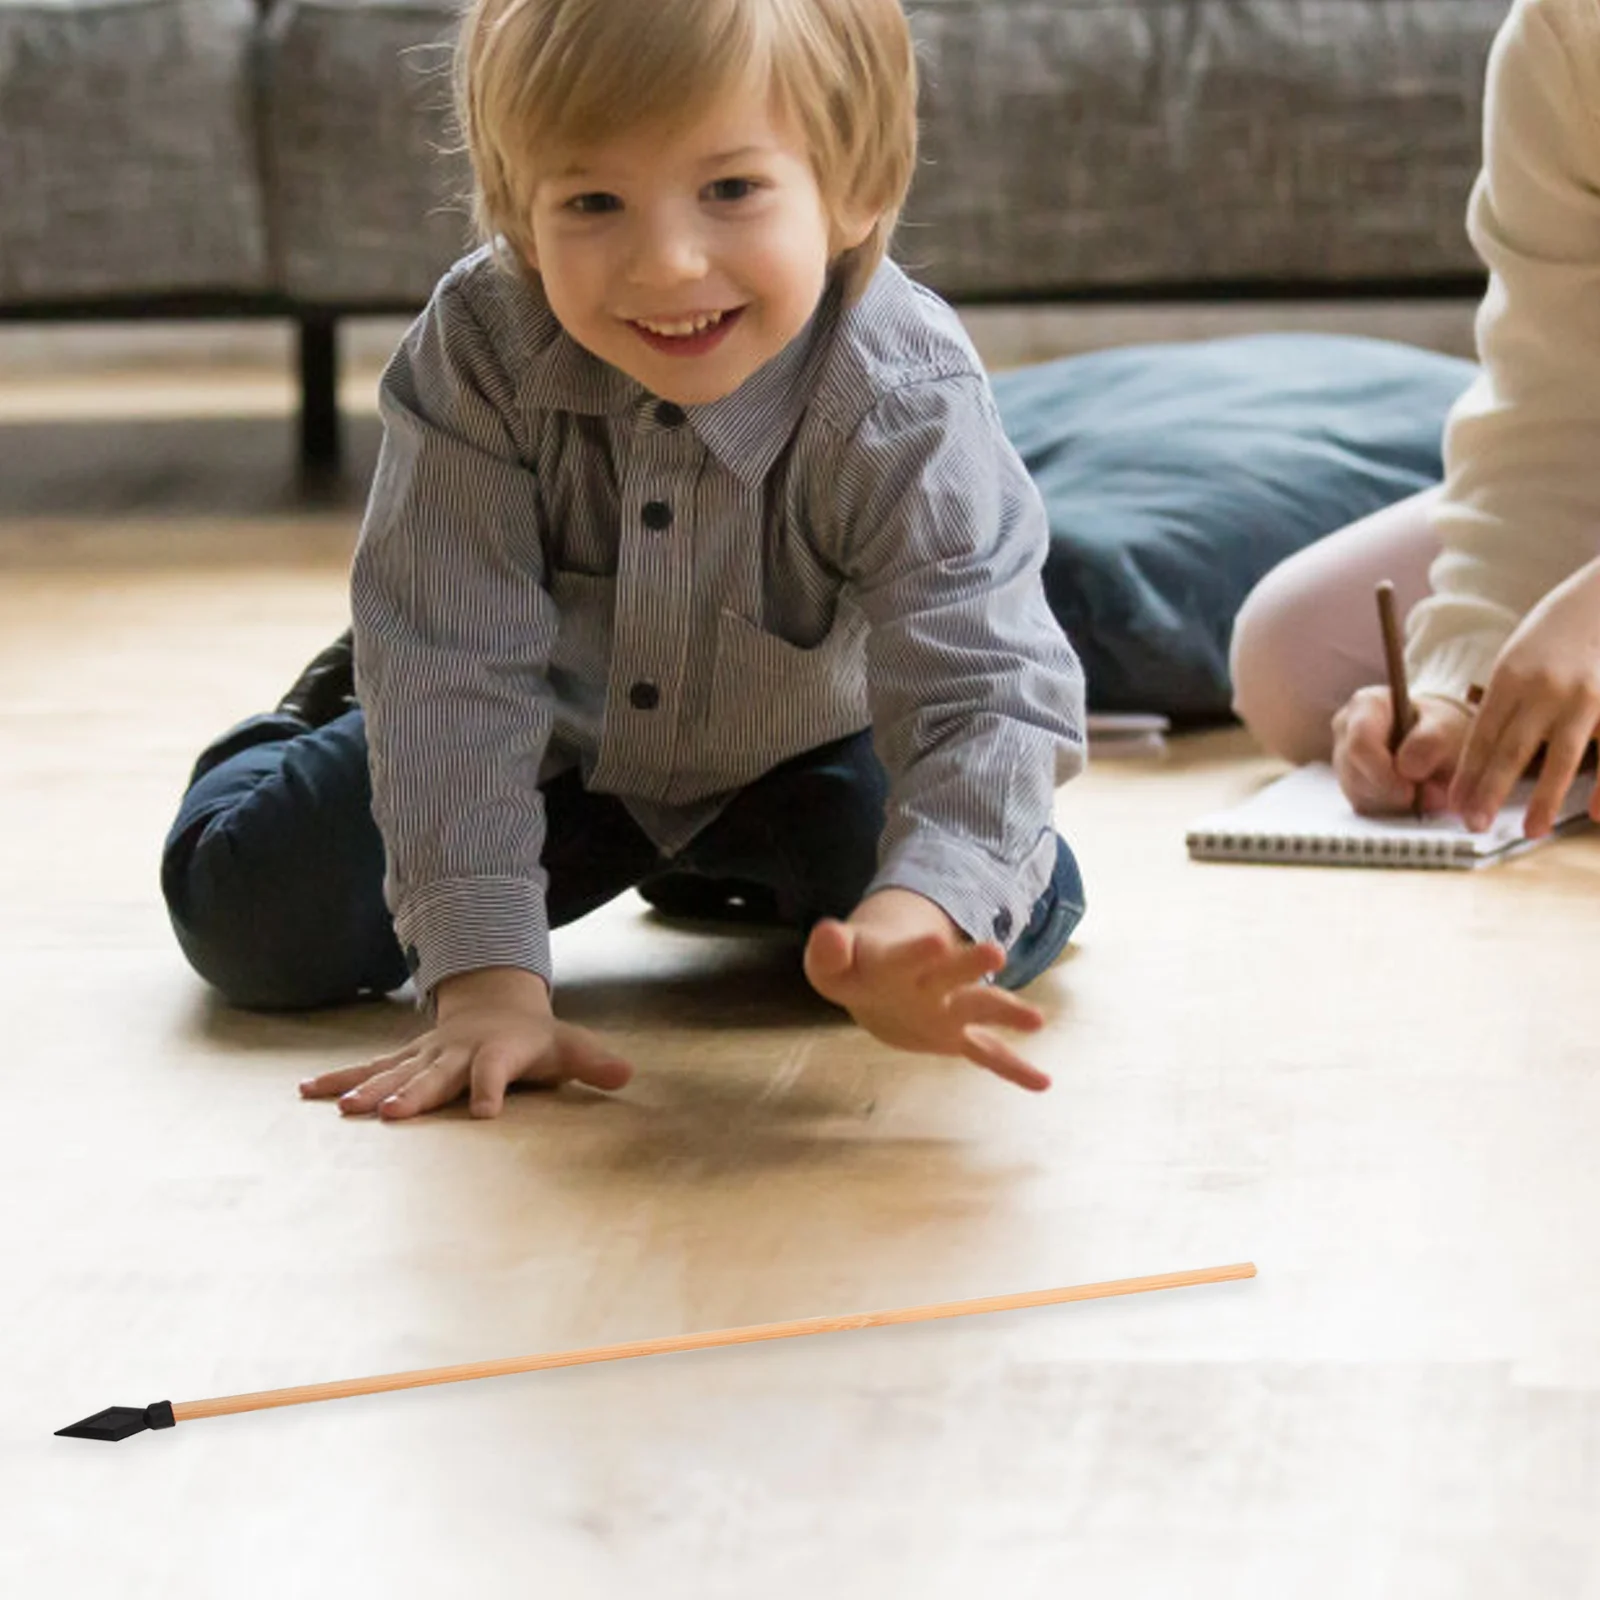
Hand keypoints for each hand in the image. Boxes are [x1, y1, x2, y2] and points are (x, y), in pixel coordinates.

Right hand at [299, 967, 631, 1119]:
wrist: (495, 1006)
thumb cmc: (536, 1038)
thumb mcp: (569, 1047)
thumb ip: (594, 1061)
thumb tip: (627, 1073)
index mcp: (497, 1052)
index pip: (495, 1073)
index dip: (492, 1090)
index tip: (488, 1113)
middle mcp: (455, 1053)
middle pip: (435, 1077)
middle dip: (413, 1095)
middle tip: (390, 1115)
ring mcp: (425, 1057)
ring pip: (393, 1074)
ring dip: (367, 1091)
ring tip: (342, 1111)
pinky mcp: (404, 1061)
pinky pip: (367, 1071)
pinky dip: (338, 1080)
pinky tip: (306, 1094)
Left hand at [802, 891, 1048, 1090]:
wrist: (878, 978)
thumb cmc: (854, 969)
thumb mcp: (831, 965)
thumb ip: (829, 951)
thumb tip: (827, 933)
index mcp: (897, 962)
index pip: (904, 956)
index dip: (916, 950)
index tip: (936, 941)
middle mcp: (930, 982)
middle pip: (952, 973)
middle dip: (970, 964)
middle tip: (996, 953)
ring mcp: (948, 1009)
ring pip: (979, 1007)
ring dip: (1005, 1012)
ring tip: (1036, 1021)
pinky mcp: (955, 1037)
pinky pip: (987, 1054)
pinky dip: (1013, 1069)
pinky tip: (1043, 1083)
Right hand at [1331, 686, 1470, 816]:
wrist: (1441, 742)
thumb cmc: (1441, 727)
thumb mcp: (1446, 727)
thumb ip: (1430, 742)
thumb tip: (1407, 768)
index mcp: (1365, 705)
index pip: (1359, 744)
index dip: (1383, 772)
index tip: (1411, 790)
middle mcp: (1345, 730)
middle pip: (1354, 773)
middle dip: (1390, 791)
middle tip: (1425, 796)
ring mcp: (1342, 758)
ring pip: (1357, 792)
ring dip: (1393, 800)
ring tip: (1423, 792)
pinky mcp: (1348, 783)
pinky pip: (1362, 805)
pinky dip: (1389, 807)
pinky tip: (1408, 795)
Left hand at [1452, 558, 1599, 836]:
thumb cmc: (1558, 631)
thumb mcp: (1519, 658)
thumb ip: (1505, 702)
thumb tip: (1483, 755)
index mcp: (1510, 677)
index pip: (1481, 735)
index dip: (1467, 773)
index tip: (1456, 804)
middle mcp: (1544, 688)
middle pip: (1510, 750)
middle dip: (1489, 791)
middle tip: (1474, 825)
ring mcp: (1584, 696)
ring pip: (1560, 756)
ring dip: (1543, 798)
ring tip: (1530, 830)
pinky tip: (1594, 813)